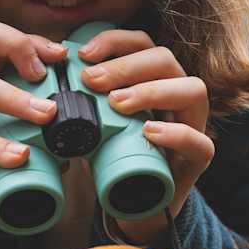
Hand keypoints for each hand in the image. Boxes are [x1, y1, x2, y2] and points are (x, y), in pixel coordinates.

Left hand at [77, 29, 214, 242]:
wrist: (135, 206)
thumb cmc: (114, 157)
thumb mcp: (95, 122)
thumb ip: (81, 101)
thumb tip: (48, 81)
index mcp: (154, 79)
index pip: (143, 44)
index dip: (114, 41)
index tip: (82, 54)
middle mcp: (178, 95)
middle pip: (166, 60)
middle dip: (126, 66)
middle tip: (91, 81)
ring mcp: (193, 125)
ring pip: (192, 90)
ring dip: (151, 91)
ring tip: (117, 104)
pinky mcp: (199, 159)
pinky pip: (200, 142)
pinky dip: (175, 133)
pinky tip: (148, 132)